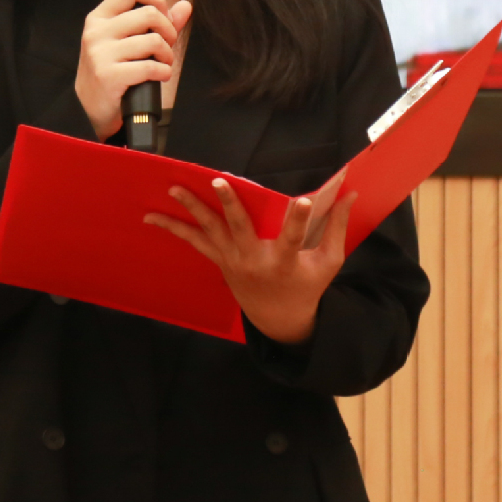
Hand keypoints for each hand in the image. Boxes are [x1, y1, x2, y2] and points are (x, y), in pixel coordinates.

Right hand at [75, 0, 193, 139]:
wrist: (90, 108)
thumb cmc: (113, 70)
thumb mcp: (129, 42)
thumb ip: (159, 23)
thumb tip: (186, 5)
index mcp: (99, 17)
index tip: (162, 17)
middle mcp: (96, 32)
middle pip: (149, 14)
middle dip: (168, 31)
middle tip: (167, 45)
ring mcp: (100, 54)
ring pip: (153, 41)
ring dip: (167, 55)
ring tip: (164, 63)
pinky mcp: (108, 76)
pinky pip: (149, 67)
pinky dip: (163, 72)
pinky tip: (161, 75)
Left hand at [145, 168, 354, 346]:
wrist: (279, 319)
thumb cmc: (308, 286)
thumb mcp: (329, 262)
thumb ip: (338, 228)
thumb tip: (349, 193)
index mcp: (286, 262)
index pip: (295, 237)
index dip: (300, 219)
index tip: (305, 200)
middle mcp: (255, 261)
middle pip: (240, 228)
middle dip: (229, 204)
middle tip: (220, 181)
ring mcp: (233, 262)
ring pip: (210, 232)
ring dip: (190, 210)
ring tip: (173, 188)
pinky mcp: (220, 261)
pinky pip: (195, 242)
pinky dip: (174, 229)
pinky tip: (151, 217)